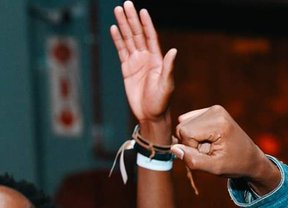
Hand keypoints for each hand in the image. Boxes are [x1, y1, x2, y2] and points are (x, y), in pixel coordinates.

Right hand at [110, 1, 175, 123]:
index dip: (146, 24)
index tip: (142, 11)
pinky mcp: (127, 69)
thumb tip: (173, 50)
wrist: (150, 115)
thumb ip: (168, 67)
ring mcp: (136, 62)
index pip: (150, 37)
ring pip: (128, 40)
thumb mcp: (166, 85)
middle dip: (132, 19)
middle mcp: (147, 58)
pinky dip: (118, 40)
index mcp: (157, 60)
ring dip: (123, 25)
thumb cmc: (161, 102)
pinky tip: (114, 29)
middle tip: (126, 4)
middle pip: (138, 34)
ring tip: (117, 10)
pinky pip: (121, 51)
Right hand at [172, 106, 281, 193]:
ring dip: (193, 139)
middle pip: (183, 126)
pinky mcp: (212, 110)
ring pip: (184, 123)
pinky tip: (209, 140)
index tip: (207, 156)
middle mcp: (216, 111)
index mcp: (218, 123)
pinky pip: (189, 120)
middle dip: (191, 143)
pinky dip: (195, 133)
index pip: (185, 132)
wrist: (251, 159)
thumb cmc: (235, 165)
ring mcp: (214, 109)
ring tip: (210, 147)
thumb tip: (174, 148)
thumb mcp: (215, 168)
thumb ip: (193, 160)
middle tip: (209, 153)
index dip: (191, 148)